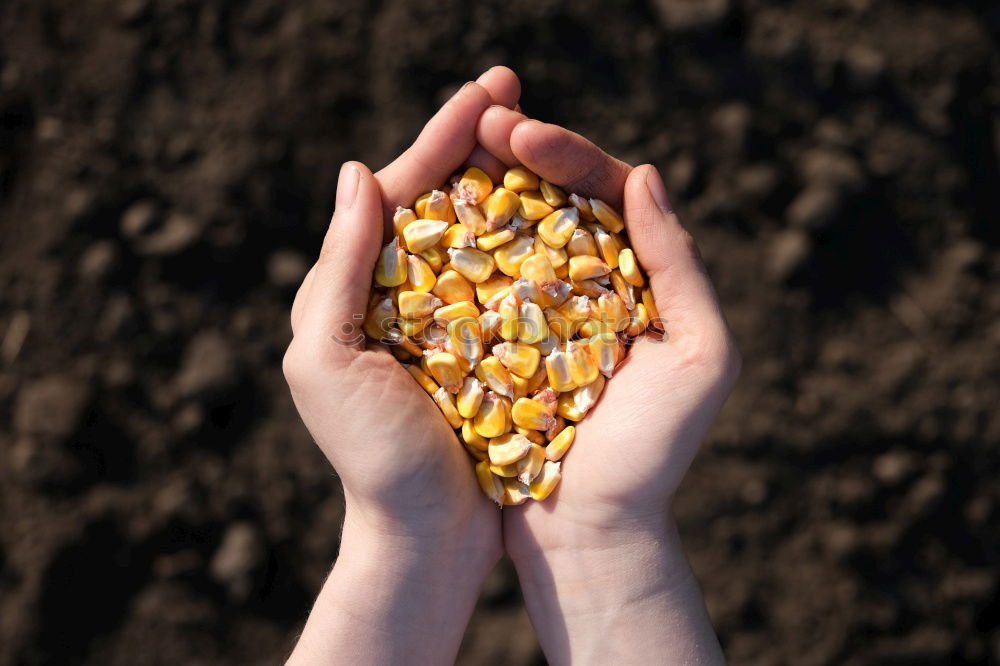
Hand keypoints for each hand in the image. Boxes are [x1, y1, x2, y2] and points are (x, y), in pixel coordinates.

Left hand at [283, 68, 520, 664]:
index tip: (487, 89)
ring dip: (514, 176)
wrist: (425, 539)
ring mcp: (455, 317)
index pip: (401, 189)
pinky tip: (567, 207)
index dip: (443, 135)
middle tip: (512, 84)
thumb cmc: (371, 459)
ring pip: (486, 228)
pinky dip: (539, 238)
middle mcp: (407, 292)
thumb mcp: (328, 360)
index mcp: (361, 286)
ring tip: (542, 129)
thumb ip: (338, 266)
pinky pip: (520, 279)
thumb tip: (357, 170)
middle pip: (446, 196)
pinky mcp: (497, 348)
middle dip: (479, 138)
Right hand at [477, 108, 740, 663]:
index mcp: (639, 279)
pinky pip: (474, 287)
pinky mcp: (495, 347)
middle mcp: (587, 287)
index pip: (605, 192)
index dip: (565, 153)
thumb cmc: (652, 455)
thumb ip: (681, 267)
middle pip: (550, 200)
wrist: (594, 534)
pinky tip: (426, 223)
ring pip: (506, 235)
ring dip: (479, 191)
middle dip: (514, 155)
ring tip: (447, 150)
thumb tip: (643, 173)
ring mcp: (537, 314)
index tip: (518, 131)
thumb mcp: (701, 358)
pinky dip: (454, 253)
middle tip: (477, 120)